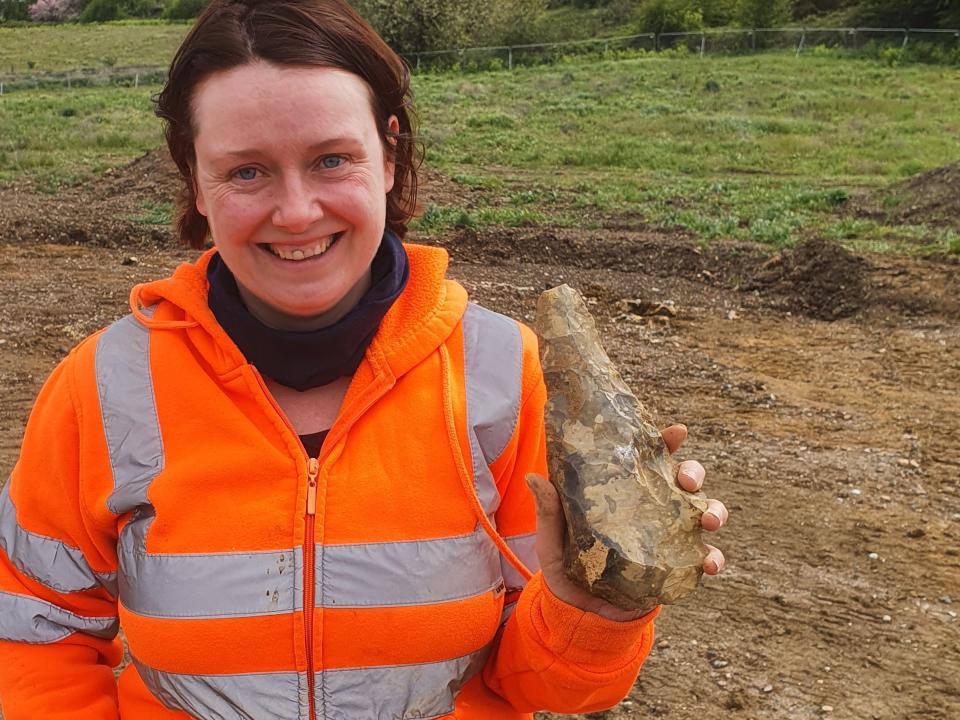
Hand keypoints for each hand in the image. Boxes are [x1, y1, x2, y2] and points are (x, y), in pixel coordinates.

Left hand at [526, 423, 727, 621]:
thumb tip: (533, 478)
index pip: (648, 459)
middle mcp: (652, 508)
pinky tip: (710, 563)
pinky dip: (713, 558)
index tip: (676, 432)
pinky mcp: (676, 568)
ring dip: (714, 510)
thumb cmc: (566, 567)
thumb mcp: (553, 539)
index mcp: (625, 491)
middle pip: (684, 480)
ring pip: (703, 512)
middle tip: (686, 480)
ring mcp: (668, 537)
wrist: (579, 615)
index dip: (666, 442)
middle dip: (694, 473)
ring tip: (708, 519)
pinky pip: (703, 559)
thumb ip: (549, 511)